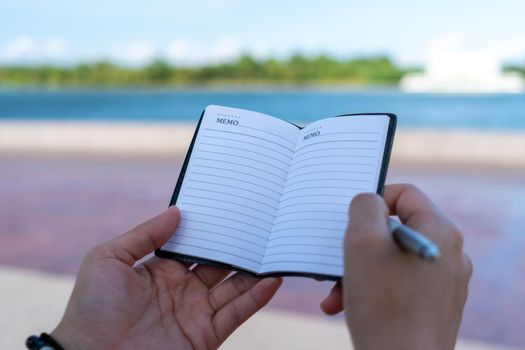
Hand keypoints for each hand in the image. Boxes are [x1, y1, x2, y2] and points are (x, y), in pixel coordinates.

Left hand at [52, 207, 281, 349]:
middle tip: (261, 226)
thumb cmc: (91, 307)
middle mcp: (182, 290)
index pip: (194, 246)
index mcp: (161, 271)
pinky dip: (256, 299)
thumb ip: (145, 235)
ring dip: (254, 271)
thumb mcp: (108, 259)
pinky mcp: (205, 335)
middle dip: (238, 247)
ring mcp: (195, 313)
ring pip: (233, 287)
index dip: (211, 230)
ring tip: (272, 250)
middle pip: (218, 264)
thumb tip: (177, 211)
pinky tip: (271, 280)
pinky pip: (236, 314)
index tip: (231, 210)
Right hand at [320, 184, 471, 349]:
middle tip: (336, 261)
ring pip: (391, 258)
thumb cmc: (384, 307)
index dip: (372, 200)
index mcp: (440, 231)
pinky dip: (371, 288)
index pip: (404, 194)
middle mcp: (449, 254)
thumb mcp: (363, 242)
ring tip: (336, 292)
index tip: (350, 222)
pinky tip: (347, 305)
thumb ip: (364, 207)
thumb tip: (368, 202)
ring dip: (359, 270)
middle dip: (358, 245)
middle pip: (394, 229)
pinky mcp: (433, 304)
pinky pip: (397, 282)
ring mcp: (443, 281)